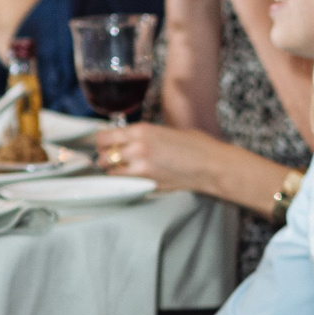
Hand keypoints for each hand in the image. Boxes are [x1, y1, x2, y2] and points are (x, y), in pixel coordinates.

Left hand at [93, 123, 229, 197]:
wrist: (211, 165)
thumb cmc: (196, 145)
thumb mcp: (166, 130)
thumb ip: (144, 135)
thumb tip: (128, 140)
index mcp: (141, 130)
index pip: (104, 136)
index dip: (101, 141)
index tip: (104, 143)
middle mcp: (137, 148)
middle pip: (103, 155)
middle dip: (104, 156)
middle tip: (111, 157)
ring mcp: (141, 168)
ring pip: (110, 171)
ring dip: (112, 170)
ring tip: (121, 169)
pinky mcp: (147, 183)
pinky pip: (124, 183)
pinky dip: (124, 181)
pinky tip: (133, 177)